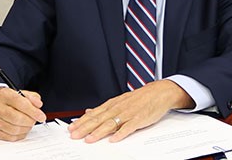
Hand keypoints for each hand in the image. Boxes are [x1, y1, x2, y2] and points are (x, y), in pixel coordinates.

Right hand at [0, 87, 46, 140]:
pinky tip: (22, 129)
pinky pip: (10, 137)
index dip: (34, 112)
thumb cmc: (10, 99)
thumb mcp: (23, 93)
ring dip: (26, 128)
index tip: (42, 117)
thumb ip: (33, 97)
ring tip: (28, 124)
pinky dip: (20, 135)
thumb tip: (38, 105)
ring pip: (14, 130)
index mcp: (5, 95)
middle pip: (17, 119)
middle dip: (30, 121)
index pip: (21, 104)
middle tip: (35, 120)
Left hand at [68, 79, 192, 142]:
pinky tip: (113, 139)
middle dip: (86, 128)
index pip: (94, 114)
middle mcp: (119, 108)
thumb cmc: (141, 97)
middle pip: (100, 119)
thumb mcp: (121, 100)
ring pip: (111, 123)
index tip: (72, 129)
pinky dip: (121, 133)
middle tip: (75, 136)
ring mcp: (129, 113)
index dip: (82, 122)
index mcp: (114, 104)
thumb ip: (105, 108)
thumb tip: (89, 111)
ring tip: (89, 139)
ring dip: (99, 132)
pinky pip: (129, 127)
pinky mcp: (140, 119)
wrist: (160, 92)